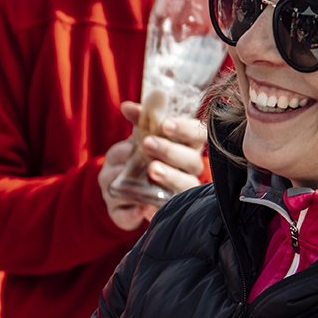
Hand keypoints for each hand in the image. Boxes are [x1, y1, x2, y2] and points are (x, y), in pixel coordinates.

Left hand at [99, 100, 207, 230]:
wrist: (120, 186)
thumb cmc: (138, 156)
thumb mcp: (137, 138)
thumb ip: (139, 122)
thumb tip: (128, 106)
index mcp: (187, 146)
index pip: (197, 134)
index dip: (185, 129)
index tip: (165, 124)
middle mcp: (189, 169)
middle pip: (192, 160)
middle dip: (170, 150)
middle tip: (148, 143)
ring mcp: (181, 190)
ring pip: (186, 185)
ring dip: (170, 176)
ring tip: (151, 169)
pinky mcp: (166, 210)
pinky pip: (164, 210)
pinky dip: (150, 209)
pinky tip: (141, 205)